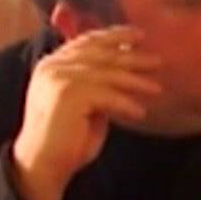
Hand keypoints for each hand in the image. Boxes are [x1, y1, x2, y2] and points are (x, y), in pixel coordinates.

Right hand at [10, 27, 162, 199]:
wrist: (43, 164)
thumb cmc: (67, 138)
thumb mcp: (86, 104)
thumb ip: (98, 85)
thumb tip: (126, 70)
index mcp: (53, 64)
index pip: (86, 42)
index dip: (113, 36)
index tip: (138, 35)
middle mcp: (53, 66)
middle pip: (99, 54)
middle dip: (131, 56)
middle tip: (157, 60)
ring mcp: (58, 78)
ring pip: (106, 74)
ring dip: (135, 82)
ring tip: (156, 89)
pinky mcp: (67, 95)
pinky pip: (106, 95)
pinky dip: (125, 104)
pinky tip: (139, 113)